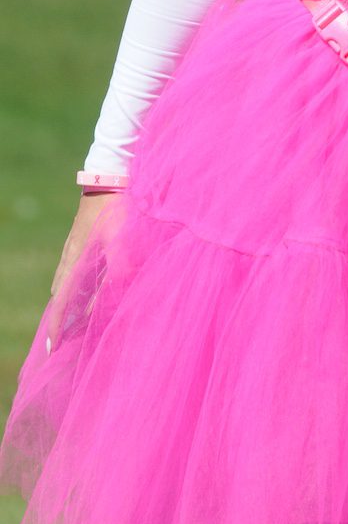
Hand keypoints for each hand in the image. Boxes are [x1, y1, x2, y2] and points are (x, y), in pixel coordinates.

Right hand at [47, 192, 119, 351]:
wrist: (110, 176)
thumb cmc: (117, 210)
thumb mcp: (121, 242)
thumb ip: (117, 272)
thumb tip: (108, 301)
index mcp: (76, 262)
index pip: (61, 301)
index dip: (57, 325)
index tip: (51, 348)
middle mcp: (70, 256)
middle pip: (59, 293)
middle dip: (59, 316)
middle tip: (59, 338)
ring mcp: (74, 245)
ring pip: (64, 280)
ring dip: (65, 300)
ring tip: (68, 317)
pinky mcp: (81, 236)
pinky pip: (70, 267)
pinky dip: (70, 283)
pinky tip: (77, 283)